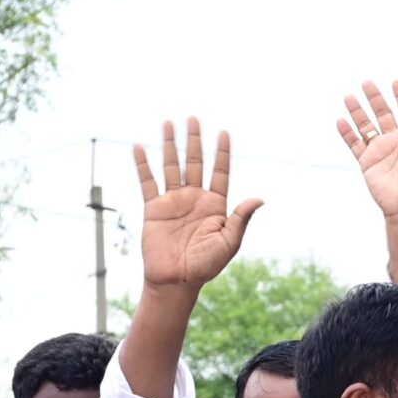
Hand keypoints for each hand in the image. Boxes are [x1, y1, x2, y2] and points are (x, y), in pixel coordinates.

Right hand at [132, 117, 262, 291]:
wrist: (177, 280)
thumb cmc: (206, 265)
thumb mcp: (228, 242)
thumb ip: (240, 219)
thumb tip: (259, 198)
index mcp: (215, 205)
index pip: (220, 172)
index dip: (222, 153)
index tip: (224, 133)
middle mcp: (194, 199)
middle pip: (194, 162)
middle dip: (194, 140)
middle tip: (193, 117)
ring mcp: (173, 201)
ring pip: (171, 165)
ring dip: (170, 144)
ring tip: (168, 122)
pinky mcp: (154, 208)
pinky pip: (147, 182)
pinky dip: (142, 164)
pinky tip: (139, 147)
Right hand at [337, 80, 397, 217]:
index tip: (396, 83)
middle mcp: (395, 140)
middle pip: (383, 113)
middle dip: (375, 98)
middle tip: (367, 83)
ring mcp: (380, 150)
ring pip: (366, 125)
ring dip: (358, 112)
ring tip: (349, 97)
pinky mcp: (367, 161)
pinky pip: (354, 144)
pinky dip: (347, 133)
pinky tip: (341, 121)